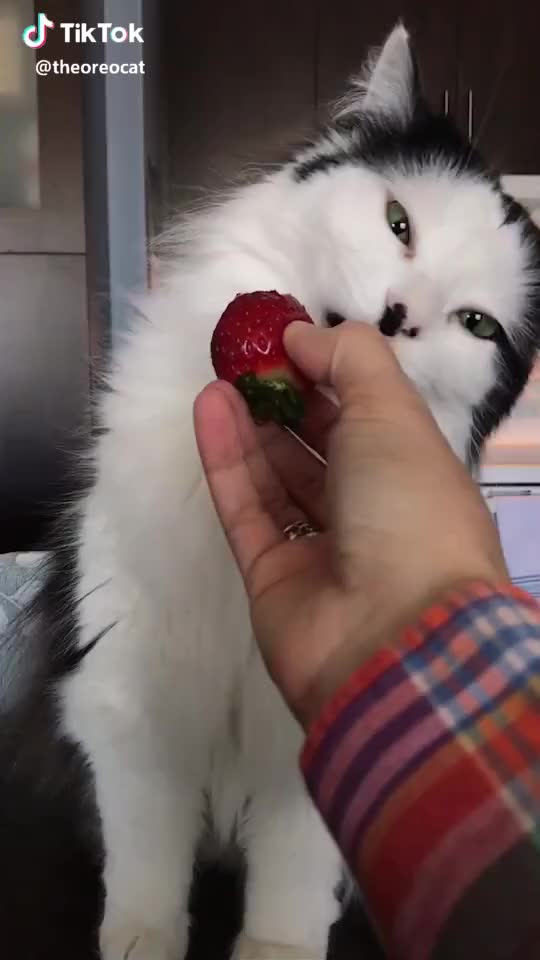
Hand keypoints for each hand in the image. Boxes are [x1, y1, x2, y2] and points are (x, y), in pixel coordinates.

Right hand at [194, 322, 507, 727]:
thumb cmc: (408, 508)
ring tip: (219, 378)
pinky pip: (246, 510)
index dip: (330, 377)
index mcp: (414, 474)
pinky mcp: (271, 577)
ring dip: (251, 426)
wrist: (390, 635)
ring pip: (278, 478)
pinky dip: (227, 461)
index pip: (368, 417)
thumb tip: (303, 335)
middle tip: (245, 360)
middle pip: (320, 448)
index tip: (288, 342)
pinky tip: (209, 409)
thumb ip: (351, 360)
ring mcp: (320, 548)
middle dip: (285, 401)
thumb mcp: (394, 413)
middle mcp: (370, 512)